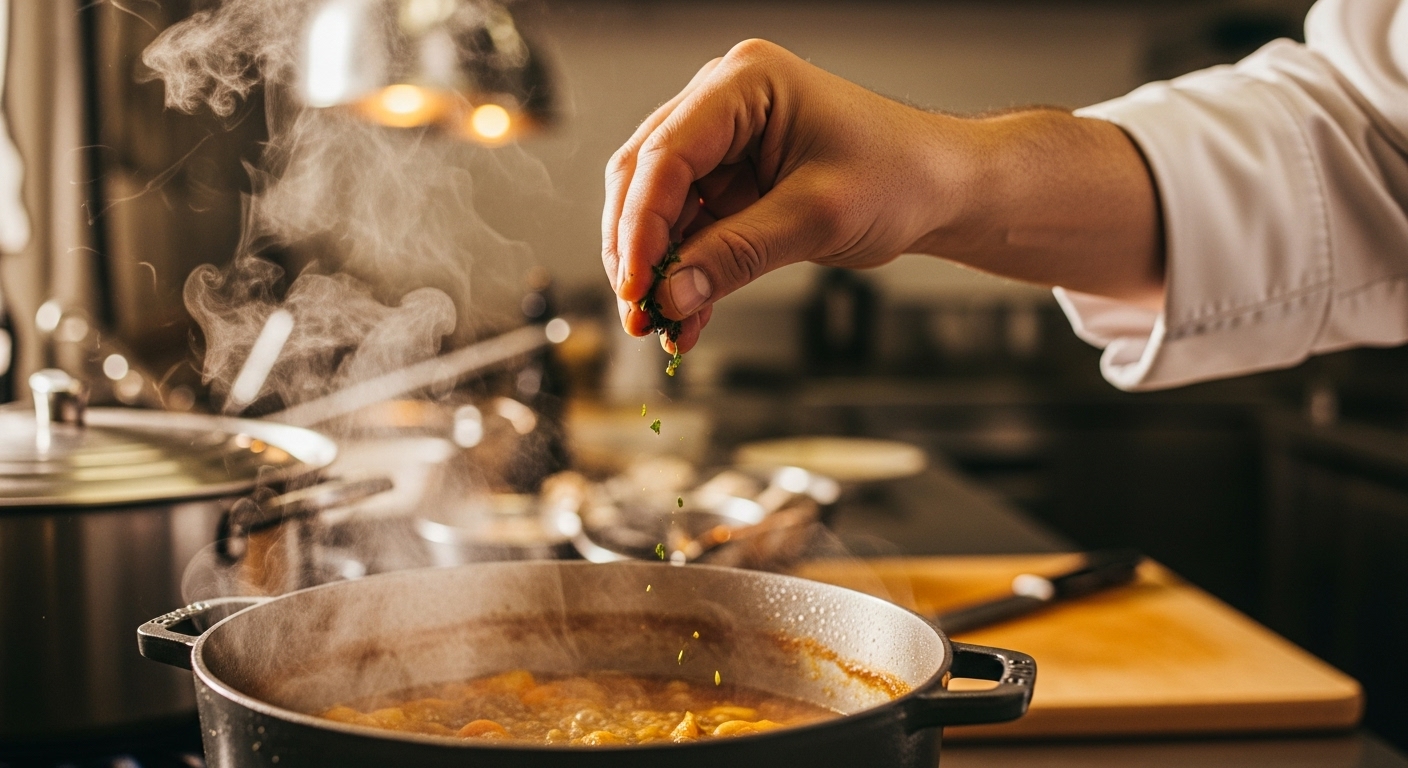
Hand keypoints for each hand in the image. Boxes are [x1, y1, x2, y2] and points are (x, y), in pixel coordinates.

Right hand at [602, 40, 1162, 354]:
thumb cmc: (902, 174)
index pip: (667, 154)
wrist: (943, 187)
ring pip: (659, 209)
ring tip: (660, 324)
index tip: (637, 286)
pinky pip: (690, 230)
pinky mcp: (729, 181)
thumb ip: (738, 255)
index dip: (640, 226)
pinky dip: (685, 274)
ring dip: (658, 270)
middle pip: (646, 177)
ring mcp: (723, 143)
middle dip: (638, 251)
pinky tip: (685, 317)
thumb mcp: (818, 217)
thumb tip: (671, 294)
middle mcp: (722, 103)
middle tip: (640, 313)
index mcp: (744, 83)